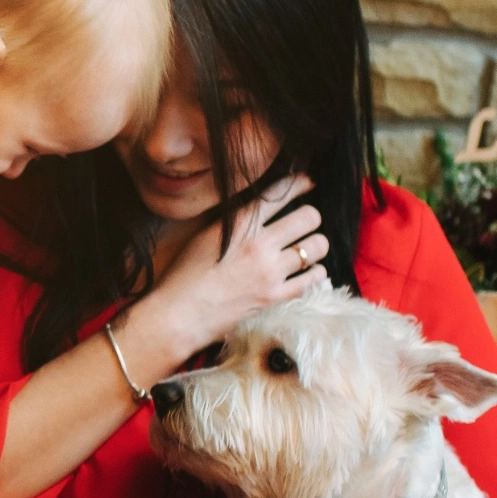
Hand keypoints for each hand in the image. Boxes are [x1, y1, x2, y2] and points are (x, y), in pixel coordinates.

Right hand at [136, 174, 328, 360]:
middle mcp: (259, 244)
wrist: (178, 315)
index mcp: (239, 223)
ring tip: (306, 248)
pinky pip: (314, 278)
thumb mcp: (205, 234)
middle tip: (304, 223)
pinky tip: (308, 271)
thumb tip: (261, 207)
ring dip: (315, 245)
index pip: (281, 193)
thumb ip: (235, 219)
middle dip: (310, 217)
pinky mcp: (275, 297)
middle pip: (310, 216)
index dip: (300, 183)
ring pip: (318, 246)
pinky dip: (316, 272)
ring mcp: (270, 272)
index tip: (307, 183)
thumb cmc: (184, 274)